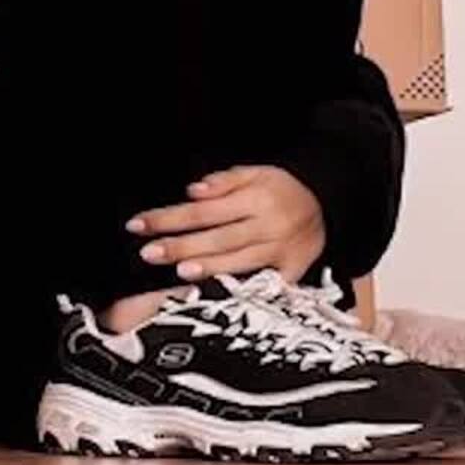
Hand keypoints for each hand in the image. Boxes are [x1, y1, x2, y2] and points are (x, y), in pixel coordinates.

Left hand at [128, 165, 326, 283]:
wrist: (325, 205)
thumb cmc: (279, 189)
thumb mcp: (254, 173)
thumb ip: (223, 182)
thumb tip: (193, 191)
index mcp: (256, 198)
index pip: (203, 210)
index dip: (169, 218)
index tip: (139, 225)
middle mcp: (268, 226)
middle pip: (217, 238)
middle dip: (180, 246)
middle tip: (148, 253)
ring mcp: (281, 251)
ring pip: (239, 261)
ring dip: (208, 267)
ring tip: (180, 271)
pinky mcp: (292, 271)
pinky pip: (264, 283)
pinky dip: (241, 287)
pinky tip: (216, 291)